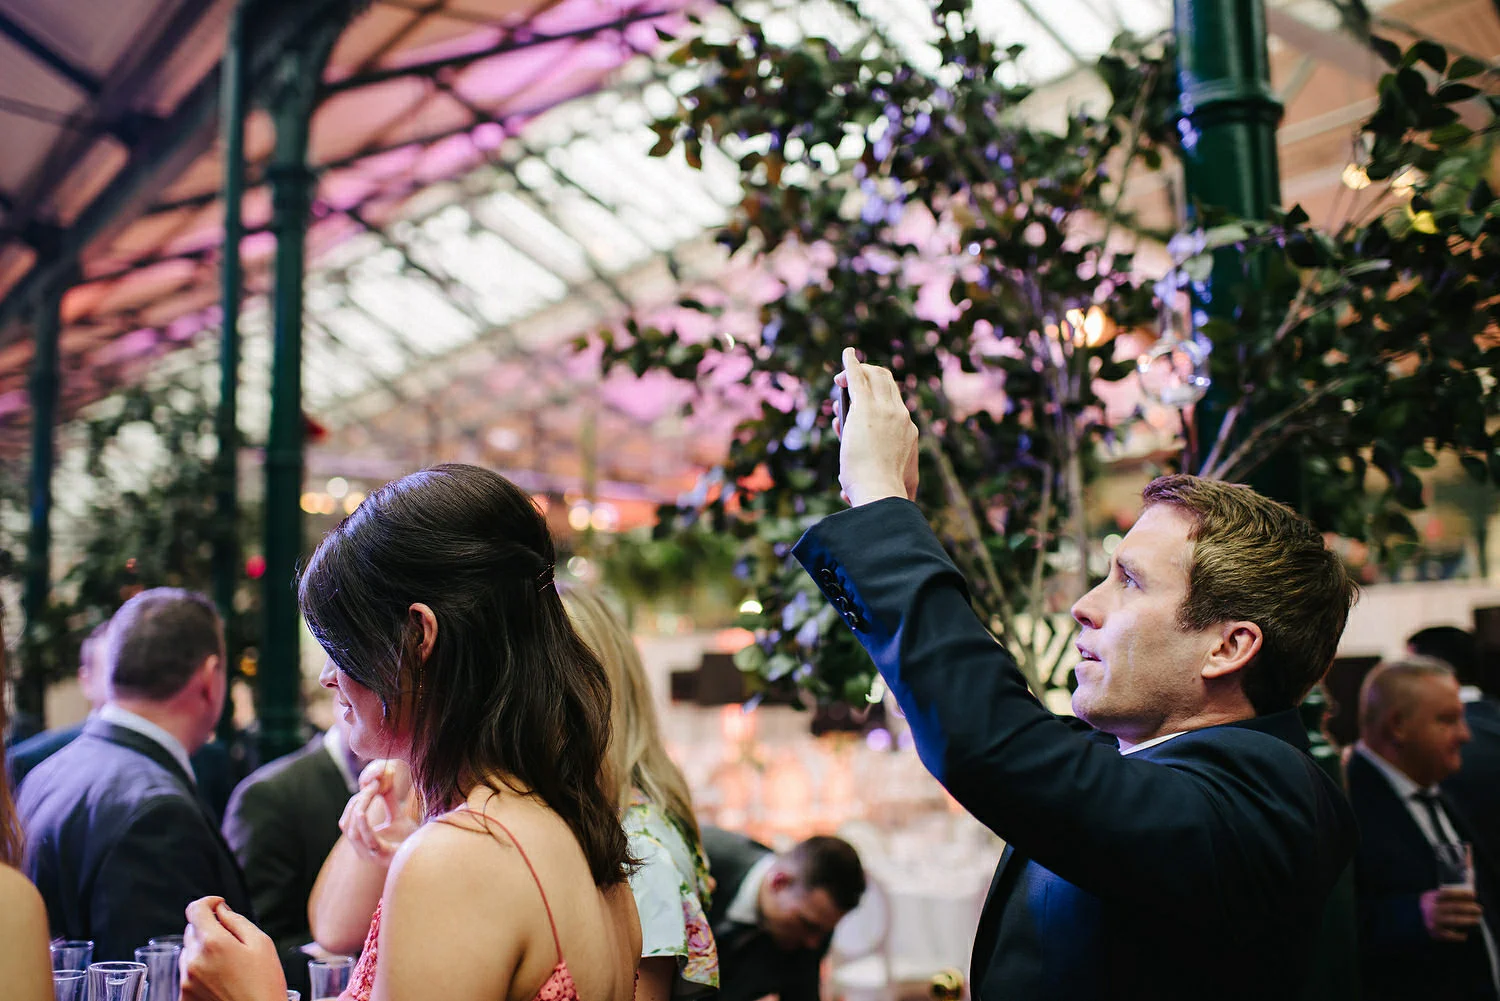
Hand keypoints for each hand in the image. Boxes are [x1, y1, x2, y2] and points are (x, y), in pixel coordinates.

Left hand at [180, 896, 284, 1000]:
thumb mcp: (262, 944)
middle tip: (232, 942)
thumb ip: (238, 921)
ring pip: (189, 953)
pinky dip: (200, 972)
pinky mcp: (184, 996)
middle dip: (209, 929)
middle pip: (192, 931)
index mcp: (213, 942)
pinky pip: (187, 974)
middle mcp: (194, 960)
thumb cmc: (264, 985)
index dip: (209, 902)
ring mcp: (186, 980)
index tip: (218, 905)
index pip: (195, 909)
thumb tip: (221, 910)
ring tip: (228, 966)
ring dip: (203, 951)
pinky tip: (220, 981)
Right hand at [341, 759, 419, 866]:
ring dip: (358, 809)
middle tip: (371, 784)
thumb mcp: (397, 816)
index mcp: (363, 842)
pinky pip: (366, 841)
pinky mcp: (382, 856)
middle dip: (356, 802)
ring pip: (352, 831)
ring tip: (369, 791)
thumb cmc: (411, 837)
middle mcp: (362, 850)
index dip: (354, 802)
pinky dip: (362, 825)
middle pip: (347, 824)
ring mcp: (370, 855)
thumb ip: (388, 800)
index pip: (347, 821)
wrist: (429, 855)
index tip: (368, 784)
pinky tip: (362, 813)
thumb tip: (381, 778)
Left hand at [833, 347, 918, 506]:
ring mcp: (883, 409)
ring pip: (873, 377)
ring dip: (856, 374)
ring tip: (839, 380)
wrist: (881, 493)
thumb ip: (890, 481)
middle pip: (887, 384)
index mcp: (909, 432)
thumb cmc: (884, 495)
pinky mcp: (864, 407)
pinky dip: (851, 363)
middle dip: (868, 381)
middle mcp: (900, 415)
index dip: (877, 402)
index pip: (893, 406)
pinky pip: (857, 376)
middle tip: (848, 390)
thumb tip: (852, 491)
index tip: (857, 414)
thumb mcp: (895, 486)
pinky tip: (846, 353)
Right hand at [1421, 886, 1483, 942]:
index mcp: (1429, 898)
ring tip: (1476, 920)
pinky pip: (1451, 935)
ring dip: (1468, 920)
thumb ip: (1444, 896)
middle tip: (1479, 909)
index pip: (1447, 894)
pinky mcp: (1435, 933)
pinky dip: (1459, 935)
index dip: (1461, 894)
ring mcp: (1433, 921)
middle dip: (1469, 908)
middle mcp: (1431, 909)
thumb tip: (1468, 897)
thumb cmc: (1428, 908)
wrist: (1411, 920)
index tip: (1474, 895)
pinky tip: (1465, 935)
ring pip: (1455, 920)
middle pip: (1454, 907)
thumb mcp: (1431, 898)